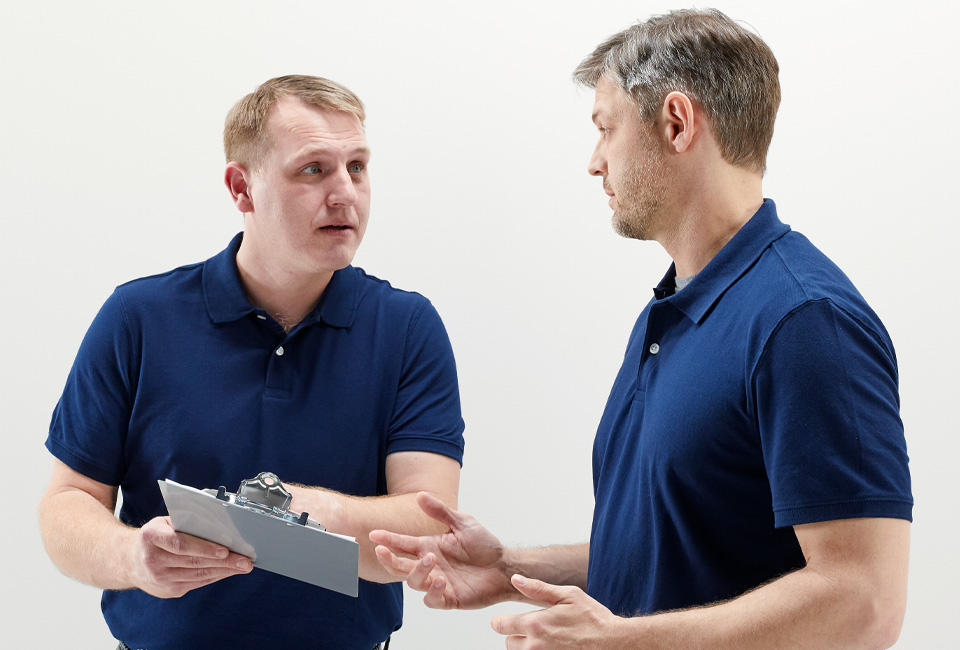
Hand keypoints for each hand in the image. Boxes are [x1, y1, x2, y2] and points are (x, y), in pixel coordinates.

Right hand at [126, 516, 252, 597]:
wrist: (128, 561)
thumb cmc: (154, 536)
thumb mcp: (164, 521)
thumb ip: (186, 520)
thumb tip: (218, 522)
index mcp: (151, 537)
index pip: (181, 544)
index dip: (204, 548)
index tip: (225, 550)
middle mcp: (153, 560)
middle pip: (193, 562)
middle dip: (224, 562)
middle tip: (245, 560)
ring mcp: (159, 579)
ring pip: (197, 575)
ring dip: (224, 571)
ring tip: (243, 566)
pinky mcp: (167, 591)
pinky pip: (196, 583)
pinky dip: (215, 576)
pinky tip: (228, 571)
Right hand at [369, 492, 513, 608]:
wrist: (504, 566)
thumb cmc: (484, 545)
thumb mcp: (463, 523)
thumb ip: (441, 512)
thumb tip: (420, 495)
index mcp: (429, 546)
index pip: (402, 544)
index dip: (387, 540)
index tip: (374, 535)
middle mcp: (430, 565)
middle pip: (401, 566)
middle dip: (389, 559)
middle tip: (383, 551)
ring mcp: (437, 583)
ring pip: (414, 582)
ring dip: (418, 572)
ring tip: (431, 560)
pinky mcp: (449, 598)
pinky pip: (433, 600)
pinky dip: (433, 592)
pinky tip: (441, 581)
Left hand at [491, 575, 627, 649]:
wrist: (613, 644)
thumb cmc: (593, 619)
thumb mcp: (568, 595)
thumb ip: (538, 588)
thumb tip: (515, 579)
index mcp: (535, 624)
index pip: (500, 625)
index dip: (502, 621)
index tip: (509, 619)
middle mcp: (535, 646)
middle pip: (508, 643)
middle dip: (517, 635)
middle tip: (535, 629)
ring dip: (526, 647)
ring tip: (546, 639)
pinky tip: (553, 646)